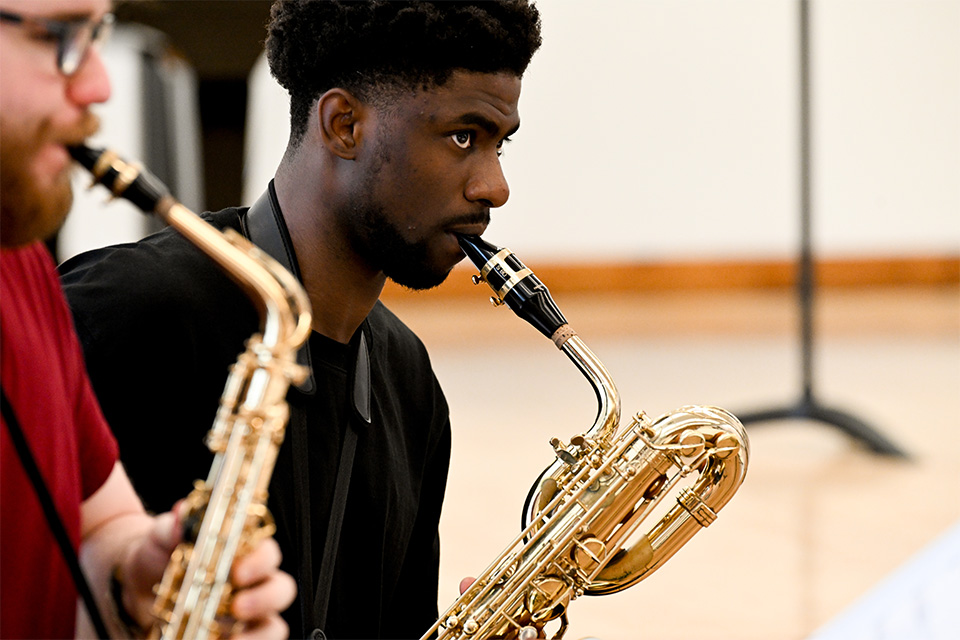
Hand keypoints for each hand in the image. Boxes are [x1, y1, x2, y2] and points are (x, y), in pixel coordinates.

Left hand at [118, 507, 296, 638]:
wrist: (135, 586)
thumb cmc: (158, 555)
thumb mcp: (160, 537)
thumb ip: (171, 526)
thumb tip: (180, 515)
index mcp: (243, 552)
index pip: (268, 553)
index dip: (261, 562)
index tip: (238, 571)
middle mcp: (252, 582)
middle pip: (282, 589)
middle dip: (265, 599)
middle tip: (238, 606)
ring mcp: (246, 614)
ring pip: (274, 624)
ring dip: (259, 633)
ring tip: (231, 636)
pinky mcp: (234, 635)